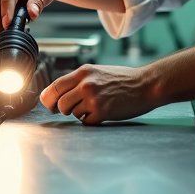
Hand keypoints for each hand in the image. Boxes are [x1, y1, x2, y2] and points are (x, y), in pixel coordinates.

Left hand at [39, 64, 157, 124]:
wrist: (146, 85)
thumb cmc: (122, 79)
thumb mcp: (97, 72)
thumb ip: (78, 80)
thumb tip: (57, 93)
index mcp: (83, 72)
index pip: (53, 87)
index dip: (48, 99)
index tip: (51, 104)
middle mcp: (85, 84)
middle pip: (59, 103)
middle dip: (63, 109)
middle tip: (72, 108)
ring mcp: (93, 98)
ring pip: (72, 113)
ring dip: (80, 113)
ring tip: (94, 106)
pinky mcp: (102, 112)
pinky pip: (86, 122)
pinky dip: (91, 120)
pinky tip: (102, 112)